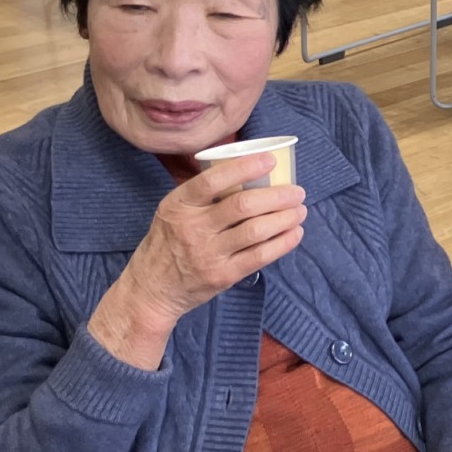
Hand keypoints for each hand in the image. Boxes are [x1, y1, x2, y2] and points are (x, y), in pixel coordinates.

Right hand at [89, 155, 306, 368]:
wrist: (151, 290)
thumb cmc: (167, 243)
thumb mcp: (172, 212)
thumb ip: (202, 196)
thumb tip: (247, 170)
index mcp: (179, 206)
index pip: (211, 181)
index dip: (244, 168)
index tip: (270, 161)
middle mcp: (193, 228)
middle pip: (243, 205)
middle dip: (278, 196)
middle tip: (297, 192)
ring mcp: (208, 254)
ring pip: (257, 230)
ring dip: (286, 218)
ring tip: (300, 211)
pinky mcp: (223, 275)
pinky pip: (260, 256)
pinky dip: (283, 242)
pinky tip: (295, 233)